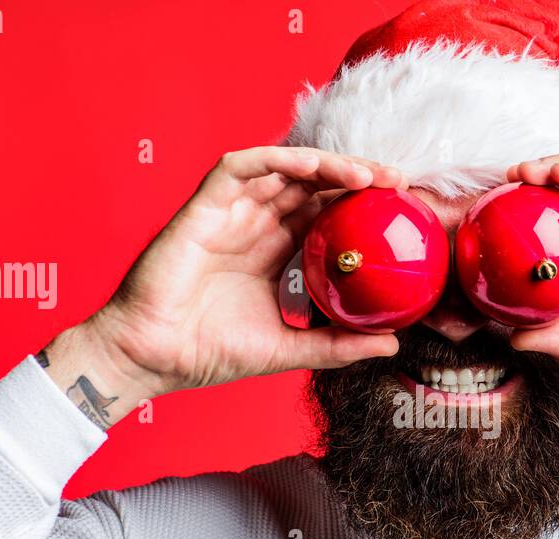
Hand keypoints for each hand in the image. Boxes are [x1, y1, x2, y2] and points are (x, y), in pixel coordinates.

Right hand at [43, 146, 406, 428]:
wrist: (154, 357)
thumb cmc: (212, 352)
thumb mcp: (291, 349)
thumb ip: (339, 345)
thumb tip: (393, 344)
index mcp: (278, 251)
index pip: (328, 214)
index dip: (364, 205)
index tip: (404, 211)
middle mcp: (258, 225)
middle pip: (315, 185)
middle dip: (358, 176)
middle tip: (398, 183)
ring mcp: (232, 212)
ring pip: (285, 170)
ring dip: (327, 164)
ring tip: (366, 174)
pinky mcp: (204, 206)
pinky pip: (241, 168)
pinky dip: (277, 161)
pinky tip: (311, 166)